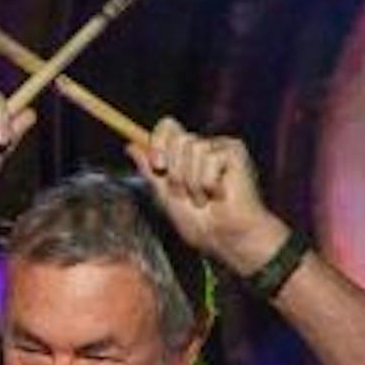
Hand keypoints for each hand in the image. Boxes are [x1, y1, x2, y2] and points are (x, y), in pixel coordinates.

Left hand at [130, 118, 288, 274]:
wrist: (223, 238)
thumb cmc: (198, 222)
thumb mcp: (163, 195)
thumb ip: (149, 170)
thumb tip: (130, 145)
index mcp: (186, 154)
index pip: (168, 126)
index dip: (159, 140)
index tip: (158, 165)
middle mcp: (203, 146)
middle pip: (177, 138)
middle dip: (176, 173)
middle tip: (186, 195)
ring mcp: (220, 147)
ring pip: (193, 149)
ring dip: (192, 182)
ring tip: (203, 199)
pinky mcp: (235, 152)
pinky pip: (210, 159)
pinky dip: (208, 184)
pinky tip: (220, 195)